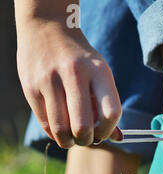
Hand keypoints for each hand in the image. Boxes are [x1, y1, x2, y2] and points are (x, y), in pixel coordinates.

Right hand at [16, 20, 121, 147]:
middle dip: (86, 140)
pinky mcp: (30, 86)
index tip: (104, 133)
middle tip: (86, 138)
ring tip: (72, 138)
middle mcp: (74, 74)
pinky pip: (45, 122)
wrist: (47, 28)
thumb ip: (108, 106)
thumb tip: (118, 138)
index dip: (108, 130)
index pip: (111, 112)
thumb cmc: (81, 60)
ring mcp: (49, 80)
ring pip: (61, 128)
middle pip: (82, 126)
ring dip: (69, 141)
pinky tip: (60, 129)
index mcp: (98, 71)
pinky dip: (54, 133)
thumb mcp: (100, 75)